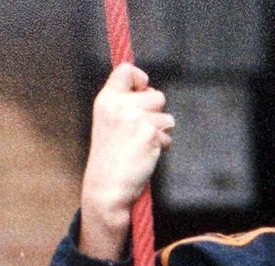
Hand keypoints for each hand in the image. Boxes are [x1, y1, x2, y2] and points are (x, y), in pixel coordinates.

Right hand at [80, 63, 174, 260]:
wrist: (107, 186)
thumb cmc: (112, 157)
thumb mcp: (111, 123)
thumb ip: (126, 105)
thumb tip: (151, 91)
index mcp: (106, 100)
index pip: (126, 70)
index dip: (141, 78)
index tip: (142, 91)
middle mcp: (119, 105)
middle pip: (156, 93)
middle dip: (156, 112)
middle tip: (141, 131)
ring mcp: (135, 118)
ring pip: (166, 115)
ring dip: (161, 130)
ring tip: (142, 144)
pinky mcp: (149, 133)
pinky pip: (168, 134)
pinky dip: (162, 145)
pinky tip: (146, 155)